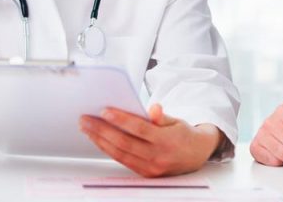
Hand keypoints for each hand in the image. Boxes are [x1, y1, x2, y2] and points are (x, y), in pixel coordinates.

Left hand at [80, 104, 222, 176]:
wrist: (196, 154)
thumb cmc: (183, 133)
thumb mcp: (177, 120)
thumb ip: (162, 115)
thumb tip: (153, 108)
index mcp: (167, 140)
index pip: (140, 129)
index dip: (121, 120)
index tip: (104, 110)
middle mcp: (158, 156)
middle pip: (125, 142)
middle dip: (102, 130)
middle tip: (86, 120)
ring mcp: (151, 168)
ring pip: (120, 154)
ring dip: (100, 140)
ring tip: (87, 128)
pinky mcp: (145, 173)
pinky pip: (122, 161)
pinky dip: (108, 150)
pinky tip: (99, 140)